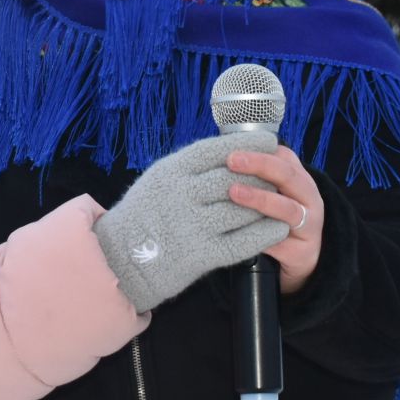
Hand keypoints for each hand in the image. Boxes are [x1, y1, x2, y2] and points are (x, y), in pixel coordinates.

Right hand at [93, 133, 290, 313]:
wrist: (120, 258)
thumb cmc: (143, 214)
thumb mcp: (158, 179)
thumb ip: (190, 166)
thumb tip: (232, 150)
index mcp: (171, 171)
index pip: (217, 150)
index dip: (247, 144)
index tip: (269, 141)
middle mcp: (182, 195)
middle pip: (234, 179)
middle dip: (261, 176)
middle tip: (276, 175)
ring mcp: (192, 225)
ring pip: (243, 209)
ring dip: (266, 204)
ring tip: (279, 201)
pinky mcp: (201, 254)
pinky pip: (243, 241)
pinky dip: (265, 234)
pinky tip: (278, 228)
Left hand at [226, 146, 324, 293]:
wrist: (301, 258)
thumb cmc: (277, 219)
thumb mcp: (273, 193)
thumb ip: (257, 175)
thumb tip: (224, 151)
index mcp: (300, 179)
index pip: (283, 157)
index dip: (258, 150)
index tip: (232, 146)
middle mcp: (309, 198)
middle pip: (288, 175)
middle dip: (259, 165)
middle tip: (231, 160)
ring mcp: (309, 225)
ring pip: (287, 208)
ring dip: (260, 199)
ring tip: (234, 192)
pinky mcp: (302, 252)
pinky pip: (278, 240)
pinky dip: (258, 235)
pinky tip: (235, 230)